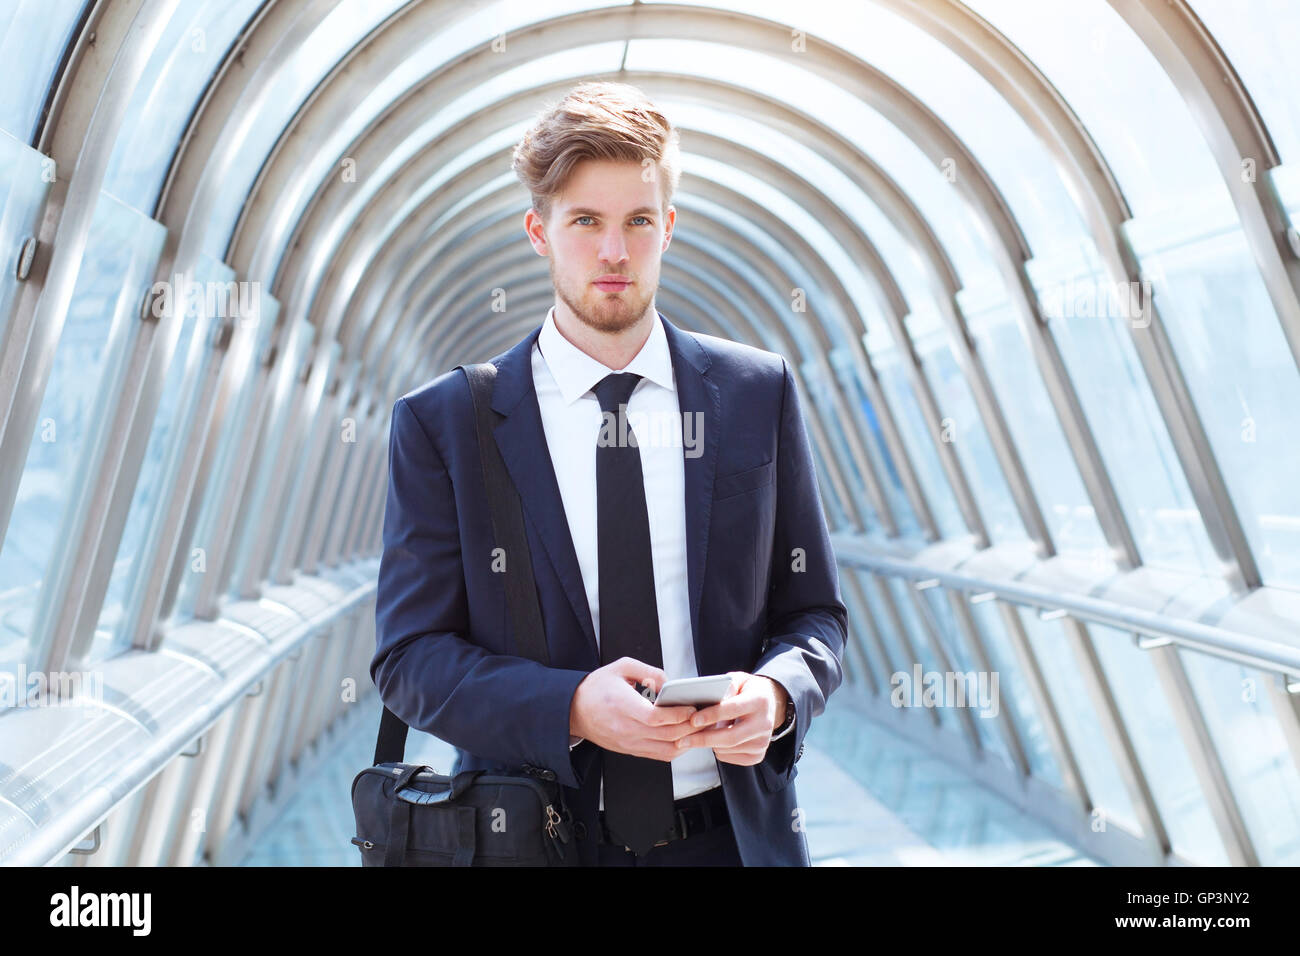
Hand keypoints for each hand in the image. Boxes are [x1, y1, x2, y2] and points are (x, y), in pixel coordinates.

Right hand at [569, 657, 697, 760]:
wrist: (574, 710)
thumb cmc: (597, 687)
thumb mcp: (621, 667)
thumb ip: (649, 671)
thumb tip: (670, 684)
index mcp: (622, 705)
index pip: (656, 717)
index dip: (678, 714)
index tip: (692, 707)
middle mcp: (625, 728)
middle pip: (666, 735)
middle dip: (689, 727)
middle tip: (705, 717)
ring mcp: (627, 742)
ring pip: (665, 749)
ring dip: (686, 740)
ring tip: (699, 728)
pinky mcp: (629, 750)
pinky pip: (658, 755)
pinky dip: (675, 749)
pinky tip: (684, 737)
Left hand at [673, 672, 788, 765]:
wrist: (770, 704)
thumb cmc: (747, 690)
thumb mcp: (739, 679)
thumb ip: (725, 685)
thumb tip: (711, 697)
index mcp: (759, 701)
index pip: (732, 710)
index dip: (711, 716)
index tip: (692, 720)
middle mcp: (765, 724)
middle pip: (730, 737)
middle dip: (703, 739)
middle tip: (682, 740)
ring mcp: (763, 742)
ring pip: (727, 749)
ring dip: (709, 743)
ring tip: (701, 732)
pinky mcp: (758, 755)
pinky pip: (730, 757)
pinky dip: (717, 750)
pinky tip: (716, 739)